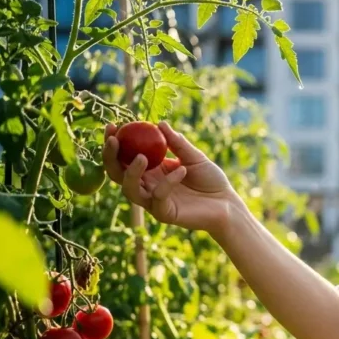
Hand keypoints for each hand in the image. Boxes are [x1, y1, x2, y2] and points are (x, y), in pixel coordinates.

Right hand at [102, 121, 241, 235]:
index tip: (112, 126)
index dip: (114, 143)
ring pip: (129, 190)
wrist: (228, 204)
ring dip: (131, 172)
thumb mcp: (195, 157)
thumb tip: (160, 124)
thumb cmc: (211, 180)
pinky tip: (182, 170)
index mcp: (150, 171)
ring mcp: (153, 201)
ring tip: (142, 157)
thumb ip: (177, 143)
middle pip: (117, 174)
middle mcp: (147, 186)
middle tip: (114, 140)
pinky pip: (158, 197)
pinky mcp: (164, 214)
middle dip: (110, 156)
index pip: (124, 157)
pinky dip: (168, 182)